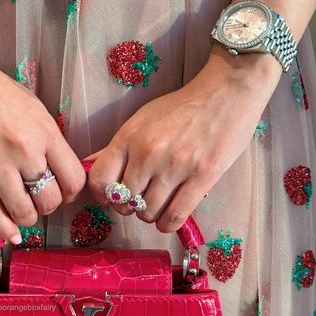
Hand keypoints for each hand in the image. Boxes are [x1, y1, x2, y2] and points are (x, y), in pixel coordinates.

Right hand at [0, 0, 84, 243]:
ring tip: (24, 211)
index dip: (71, 193)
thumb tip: (59, 172)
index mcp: (45, 132)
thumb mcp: (34, 108)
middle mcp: (23, 149)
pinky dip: (5, 228)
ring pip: (23, 211)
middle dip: (48, 207)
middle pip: (49, 200)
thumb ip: (48, 141)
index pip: (73, 179)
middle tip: (40, 201)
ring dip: (27, 218)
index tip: (63, 193)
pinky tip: (11, 235)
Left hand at [86, 46, 280, 232]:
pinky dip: (168, 224)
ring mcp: (175, 166)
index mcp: (129, 137)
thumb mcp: (142, 120)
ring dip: (151, 215)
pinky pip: (174, 217)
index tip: (114, 196)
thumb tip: (88, 164)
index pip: (99, 181)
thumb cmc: (182, 107)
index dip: (104, 195)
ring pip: (147, 213)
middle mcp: (148, 153)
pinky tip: (169, 217)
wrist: (227, 92)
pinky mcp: (202, 177)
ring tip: (159, 204)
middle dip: (130, 206)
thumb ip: (116, 146)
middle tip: (142, 199)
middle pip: (124, 202)